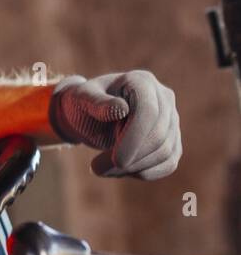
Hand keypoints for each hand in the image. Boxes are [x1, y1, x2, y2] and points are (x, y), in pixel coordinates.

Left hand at [48, 70, 180, 179]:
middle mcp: (164, 98)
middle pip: (158, 136)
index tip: (116, 160)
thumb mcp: (81, 99)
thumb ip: (97, 102)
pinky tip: (119, 170)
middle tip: (96, 168)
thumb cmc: (83, 104)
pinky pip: (168, 163)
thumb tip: (121, 108)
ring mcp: (171, 120)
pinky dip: (143, 172)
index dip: (135, 138)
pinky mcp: (172, 140)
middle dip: (130, 158)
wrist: (90, 115)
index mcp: (142, 81)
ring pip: (165, 153)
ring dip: (133, 168)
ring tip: (101, 168)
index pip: (148, 112)